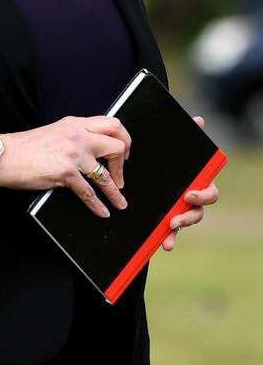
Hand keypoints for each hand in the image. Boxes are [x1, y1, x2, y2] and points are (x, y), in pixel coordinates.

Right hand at [0, 115, 130, 217]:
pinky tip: (101, 210)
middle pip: (116, 145)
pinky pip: (89, 192)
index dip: (123, 139)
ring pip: (106, 174)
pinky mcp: (66, 172)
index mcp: (75, 124)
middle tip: (121, 175)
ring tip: (119, 201)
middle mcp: (78, 136)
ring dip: (115, 191)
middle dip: (123, 163)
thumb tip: (93, 149)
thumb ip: (75, 136)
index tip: (124, 151)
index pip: (111, 124)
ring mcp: (73, 154)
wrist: (6, 156)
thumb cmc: (25, 147)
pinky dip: (98, 205)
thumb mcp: (55, 132)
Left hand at [161, 116, 219, 251]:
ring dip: (177, 230)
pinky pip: (171, 231)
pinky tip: (164, 244)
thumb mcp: (175, 145)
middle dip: (189, 216)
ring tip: (168, 231)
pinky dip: (168, 238)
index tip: (189, 195)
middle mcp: (192, 198)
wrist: (154, 164)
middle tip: (175, 218)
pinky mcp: (168, 217)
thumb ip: (189, 133)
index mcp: (197, 182)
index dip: (202, 195)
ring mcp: (181, 209)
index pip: (209, 192)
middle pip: (198, 212)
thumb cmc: (170, 155)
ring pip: (185, 222)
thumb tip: (198, 120)